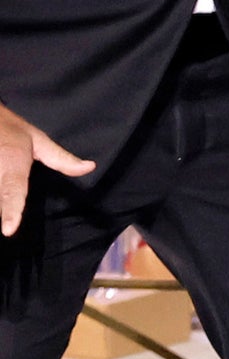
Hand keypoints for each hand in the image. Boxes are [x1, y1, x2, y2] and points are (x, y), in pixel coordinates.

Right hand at [0, 101, 95, 238]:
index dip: (10, 211)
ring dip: (0, 203)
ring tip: (7, 218)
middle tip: (8, 229)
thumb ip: (60, 158)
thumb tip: (90, 167)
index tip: (8, 230)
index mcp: (11, 164)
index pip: (13, 191)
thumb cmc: (10, 128)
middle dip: (4, 212)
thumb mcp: (37, 140)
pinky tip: (3, 207)